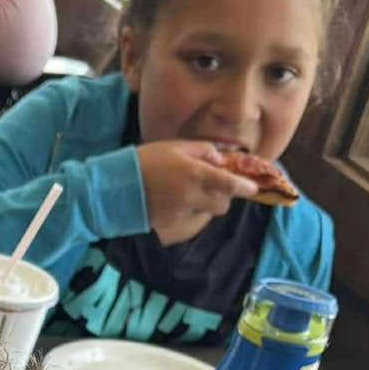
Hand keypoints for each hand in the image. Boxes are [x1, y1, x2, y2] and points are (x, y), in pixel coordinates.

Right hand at [137, 139, 258, 245]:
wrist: (115, 186)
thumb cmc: (146, 160)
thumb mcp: (175, 146)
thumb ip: (202, 150)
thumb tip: (222, 158)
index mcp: (195, 173)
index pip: (229, 184)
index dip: (245, 187)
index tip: (253, 188)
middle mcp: (192, 195)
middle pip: (222, 205)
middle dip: (223, 198)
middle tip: (215, 188)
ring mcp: (181, 212)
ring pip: (207, 213)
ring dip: (207, 205)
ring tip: (191, 194)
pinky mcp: (171, 223)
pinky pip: (189, 218)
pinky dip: (188, 211)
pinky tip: (174, 202)